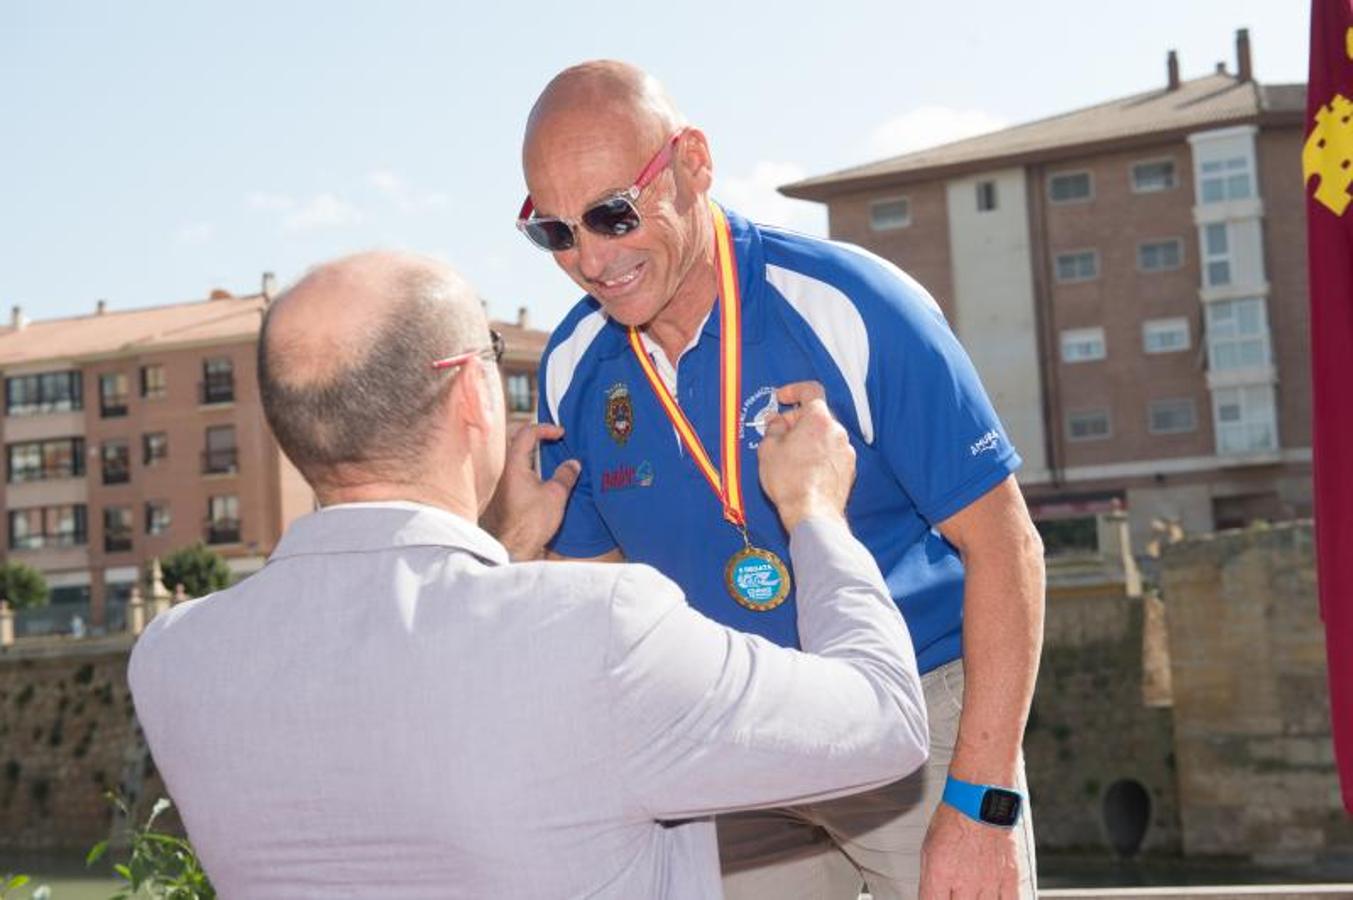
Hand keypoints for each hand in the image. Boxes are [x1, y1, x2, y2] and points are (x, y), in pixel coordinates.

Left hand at [481, 424, 579, 560]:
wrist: (513, 548)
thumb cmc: (532, 522)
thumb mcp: (556, 495)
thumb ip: (565, 475)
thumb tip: (573, 464)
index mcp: (514, 465)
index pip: (526, 433)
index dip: (545, 428)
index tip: (561, 433)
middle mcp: (504, 470)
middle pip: (517, 441)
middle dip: (537, 436)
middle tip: (555, 439)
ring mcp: (503, 482)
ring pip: (517, 457)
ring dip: (535, 452)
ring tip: (554, 456)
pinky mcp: (506, 494)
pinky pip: (518, 471)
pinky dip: (532, 466)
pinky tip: (545, 477)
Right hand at [756, 381, 854, 531]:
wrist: (812, 513)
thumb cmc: (790, 481)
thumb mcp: (769, 449)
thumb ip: (773, 428)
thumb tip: (776, 421)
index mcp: (818, 418)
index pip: (810, 390)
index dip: (793, 390)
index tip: (782, 398)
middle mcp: (837, 431)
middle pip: (817, 415)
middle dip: (796, 420)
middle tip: (779, 432)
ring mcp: (846, 451)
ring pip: (824, 435)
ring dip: (808, 439)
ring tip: (790, 456)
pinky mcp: (849, 469)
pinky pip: (831, 453)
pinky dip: (818, 455)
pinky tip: (804, 470)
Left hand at [919, 802, 1022, 898]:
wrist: (981, 799)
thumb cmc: (955, 819)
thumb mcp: (929, 848)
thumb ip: (930, 880)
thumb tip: (932, 898)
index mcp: (940, 874)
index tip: (939, 898)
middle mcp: (964, 882)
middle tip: (959, 892)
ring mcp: (989, 882)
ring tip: (973, 894)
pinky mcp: (1010, 878)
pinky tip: (993, 897)